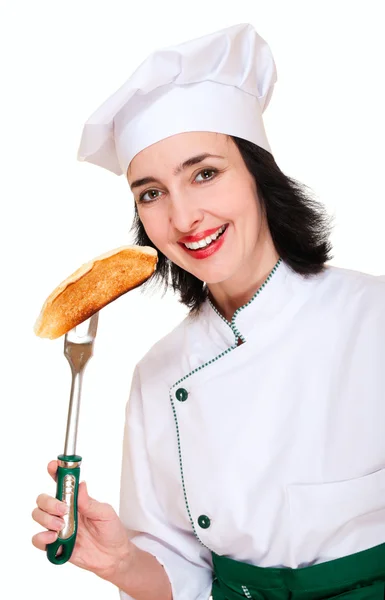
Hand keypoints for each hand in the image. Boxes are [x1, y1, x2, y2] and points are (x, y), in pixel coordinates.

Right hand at [32, 460, 132, 578]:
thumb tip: (80, 485)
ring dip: (46, 519)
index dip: (54, 472)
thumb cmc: (110, 530)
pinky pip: (37, 539)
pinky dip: (42, 537)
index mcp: (75, 500)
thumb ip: (90, 502)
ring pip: (37, 515)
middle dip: (49, 502)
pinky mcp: (54, 545)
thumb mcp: (105, 513)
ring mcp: (57, 527)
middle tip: (63, 509)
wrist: (113, 557)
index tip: (53, 466)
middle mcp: (63, 512)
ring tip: (61, 526)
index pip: (60, 483)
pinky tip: (54, 538)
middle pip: (43, 499)